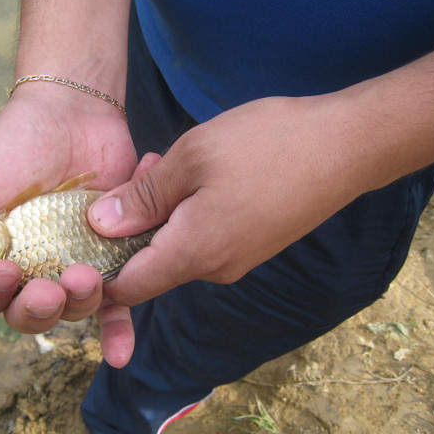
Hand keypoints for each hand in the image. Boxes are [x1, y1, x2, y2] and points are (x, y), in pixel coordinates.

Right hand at [0, 86, 137, 366]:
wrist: (73, 114)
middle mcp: (22, 273)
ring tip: (87, 276)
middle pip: (20, 317)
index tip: (3, 270)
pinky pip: (112, 306)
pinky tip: (122, 354)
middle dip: (35, 310)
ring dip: (77, 306)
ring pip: (67, 312)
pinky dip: (116, 332)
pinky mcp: (105, 261)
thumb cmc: (14, 145)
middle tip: (51, 287)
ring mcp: (64, 268)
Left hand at [88, 94, 367, 304]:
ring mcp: (238, 259)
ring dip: (162, 210)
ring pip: (177, 245)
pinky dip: (188, 211)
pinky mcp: (254, 245)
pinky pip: (204, 237)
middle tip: (143, 168)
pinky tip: (197, 171)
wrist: (348, 145)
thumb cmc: (268, 144)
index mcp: (194, 252)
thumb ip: (143, 198)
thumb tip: (100, 227)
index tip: (86, 235)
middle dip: (134, 221)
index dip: (99, 270)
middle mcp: (215, 269)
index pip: (129, 288)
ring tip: (170, 160)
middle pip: (151, 263)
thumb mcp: (192, 157)